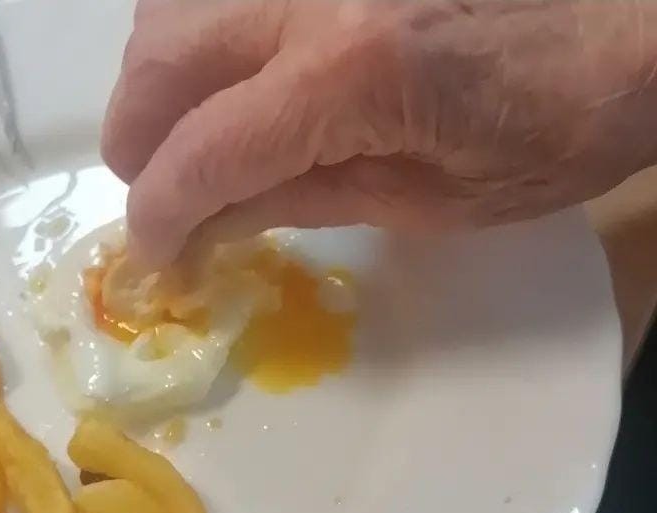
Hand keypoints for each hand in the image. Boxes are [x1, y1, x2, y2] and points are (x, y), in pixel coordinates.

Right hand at [103, 0, 656, 265]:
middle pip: (162, 59)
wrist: (645, 11)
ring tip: (184, 128)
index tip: (155, 256)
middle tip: (154, 190)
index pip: (199, 154)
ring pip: (175, 1)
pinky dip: (201, 25)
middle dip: (136, 139)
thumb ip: (303, 198)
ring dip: (158, 75)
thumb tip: (208, 221)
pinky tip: (227, 67)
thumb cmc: (560, 121)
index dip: (158, 216)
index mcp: (350, 77)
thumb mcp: (432, 200)